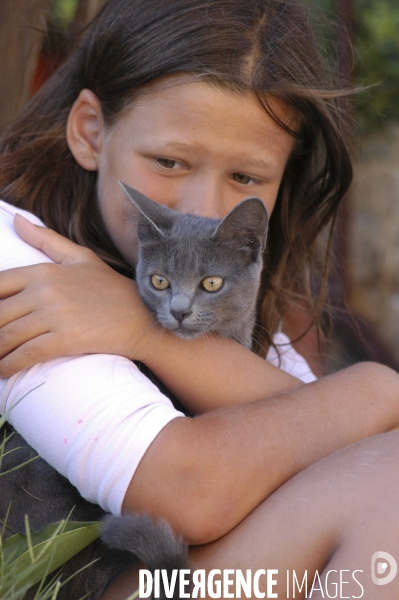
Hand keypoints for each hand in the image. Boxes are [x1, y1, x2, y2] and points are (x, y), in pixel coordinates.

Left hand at [0, 215, 155, 376]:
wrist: (141, 317)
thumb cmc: (111, 288)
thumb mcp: (81, 257)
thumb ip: (46, 239)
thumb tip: (16, 220)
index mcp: (44, 272)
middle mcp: (46, 291)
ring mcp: (56, 315)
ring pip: (7, 336)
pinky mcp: (66, 339)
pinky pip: (27, 354)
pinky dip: (8, 366)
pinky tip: (3, 372)